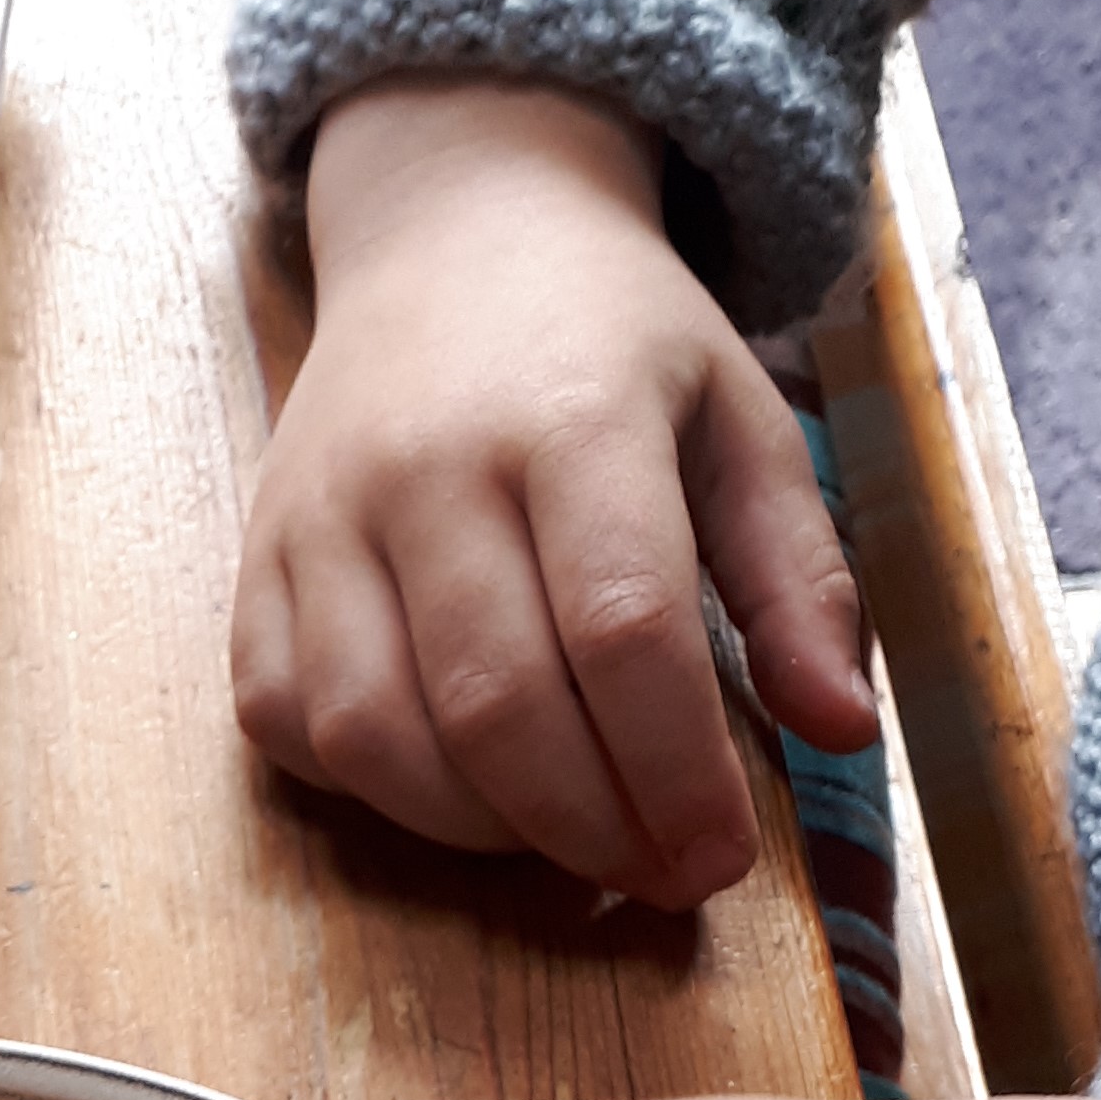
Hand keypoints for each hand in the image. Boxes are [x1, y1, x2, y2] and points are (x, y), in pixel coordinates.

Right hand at [232, 74, 874, 906]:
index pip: (624, 633)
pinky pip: (284, 719)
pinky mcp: (258, 560)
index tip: (720, 860)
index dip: (677, 774)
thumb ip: (797, 579)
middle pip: (499, 705)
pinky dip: (367, 786)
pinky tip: (452, 781)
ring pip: (375, 733)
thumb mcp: (740, 420)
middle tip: (656, 872)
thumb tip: (842, 731)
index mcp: (575, 415)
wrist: (455, 227)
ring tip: (561, 833)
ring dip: (478, 829)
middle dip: (591, 828)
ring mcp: (322, 515)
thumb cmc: (615, 344)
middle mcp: (428, 464)